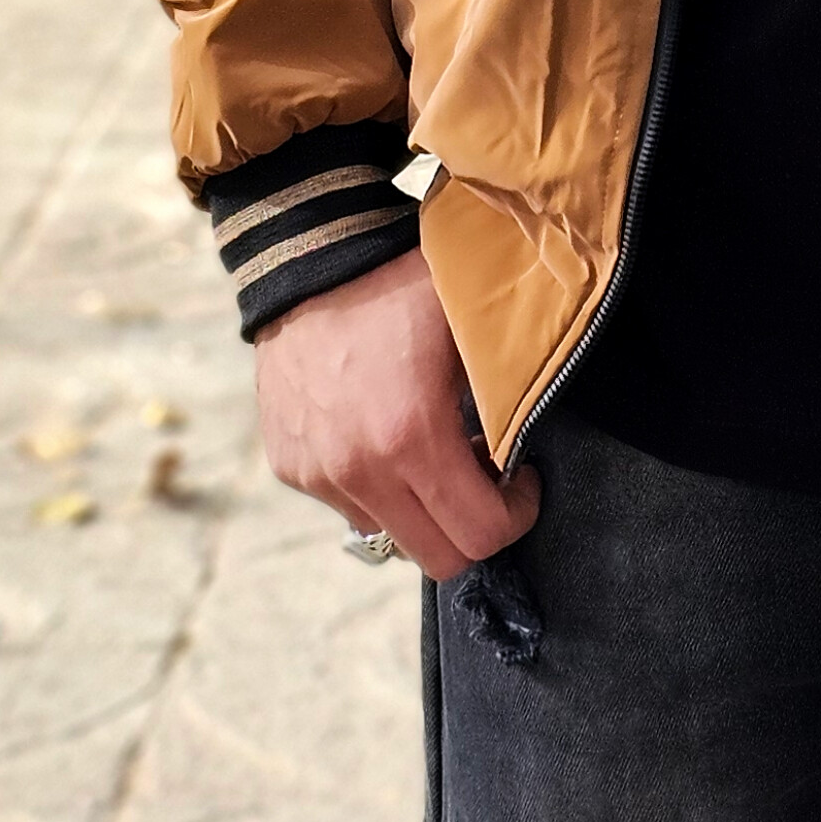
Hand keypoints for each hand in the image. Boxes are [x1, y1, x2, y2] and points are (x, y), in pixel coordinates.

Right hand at [253, 245, 539, 579]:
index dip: (516, 515)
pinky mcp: (291, 467)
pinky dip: (375, 486)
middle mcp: (359, 470)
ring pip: (391, 535)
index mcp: (411, 437)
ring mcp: (319, 474)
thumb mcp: (469, 328)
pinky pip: (348, 504)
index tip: (522, 481)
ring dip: (420, 507)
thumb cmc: (398, 286)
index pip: (480, 534)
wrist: (307, 262)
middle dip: (473, 527)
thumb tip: (529, 445)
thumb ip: (505, 394)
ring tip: (430, 449)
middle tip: (483, 476)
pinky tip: (382, 433)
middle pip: (438, 560)